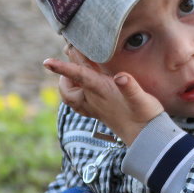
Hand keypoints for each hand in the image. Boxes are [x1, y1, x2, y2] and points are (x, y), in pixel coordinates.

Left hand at [43, 45, 163, 144]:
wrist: (147, 138)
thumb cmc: (145, 115)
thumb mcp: (141, 98)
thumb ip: (130, 87)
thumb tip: (121, 77)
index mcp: (101, 91)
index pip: (78, 75)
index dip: (63, 67)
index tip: (46, 62)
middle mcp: (93, 99)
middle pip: (69, 84)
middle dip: (65, 71)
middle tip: (72, 54)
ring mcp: (94, 107)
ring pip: (70, 95)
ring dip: (68, 82)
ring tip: (76, 71)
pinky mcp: (98, 112)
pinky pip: (78, 101)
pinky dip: (75, 91)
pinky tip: (83, 86)